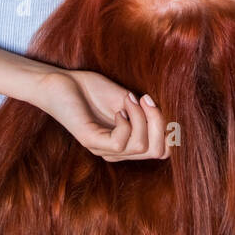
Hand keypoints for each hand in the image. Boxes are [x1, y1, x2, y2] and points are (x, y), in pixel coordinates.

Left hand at [30, 67, 168, 161]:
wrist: (60, 83)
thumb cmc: (92, 90)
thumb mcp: (129, 100)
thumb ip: (147, 111)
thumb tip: (174, 117)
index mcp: (128, 144)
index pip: (163, 151)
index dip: (172, 131)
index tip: (164, 105)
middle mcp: (117, 152)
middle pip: (157, 151)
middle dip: (161, 124)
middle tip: (148, 99)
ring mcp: (103, 149)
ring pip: (140, 146)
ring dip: (142, 118)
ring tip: (131, 98)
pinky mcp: (90, 141)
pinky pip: (120, 143)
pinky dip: (126, 123)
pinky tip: (119, 109)